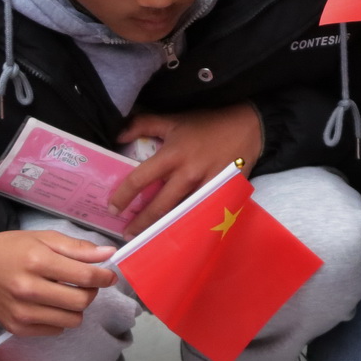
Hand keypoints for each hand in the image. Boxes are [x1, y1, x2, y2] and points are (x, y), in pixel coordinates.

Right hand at [0, 228, 116, 336]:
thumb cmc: (12, 249)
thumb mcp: (44, 238)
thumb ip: (78, 248)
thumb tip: (109, 254)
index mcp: (37, 261)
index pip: (85, 276)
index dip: (104, 277)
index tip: (109, 276)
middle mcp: (28, 289)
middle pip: (81, 301)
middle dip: (91, 291)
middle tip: (84, 283)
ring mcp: (21, 312)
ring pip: (72, 320)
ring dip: (76, 307)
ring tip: (65, 294)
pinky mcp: (16, 327)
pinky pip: (56, 330)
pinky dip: (59, 318)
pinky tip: (48, 304)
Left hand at [115, 102, 265, 226]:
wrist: (248, 127)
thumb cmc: (207, 123)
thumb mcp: (173, 119)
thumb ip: (143, 124)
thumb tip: (117, 136)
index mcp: (172, 155)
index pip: (140, 179)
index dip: (123, 196)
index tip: (113, 208)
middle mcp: (188, 173)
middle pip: (159, 206)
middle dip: (141, 223)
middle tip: (126, 235)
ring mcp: (207, 187)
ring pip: (181, 215)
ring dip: (163, 229)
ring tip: (148, 241)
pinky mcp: (223, 195)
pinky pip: (202, 215)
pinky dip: (190, 226)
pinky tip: (180, 236)